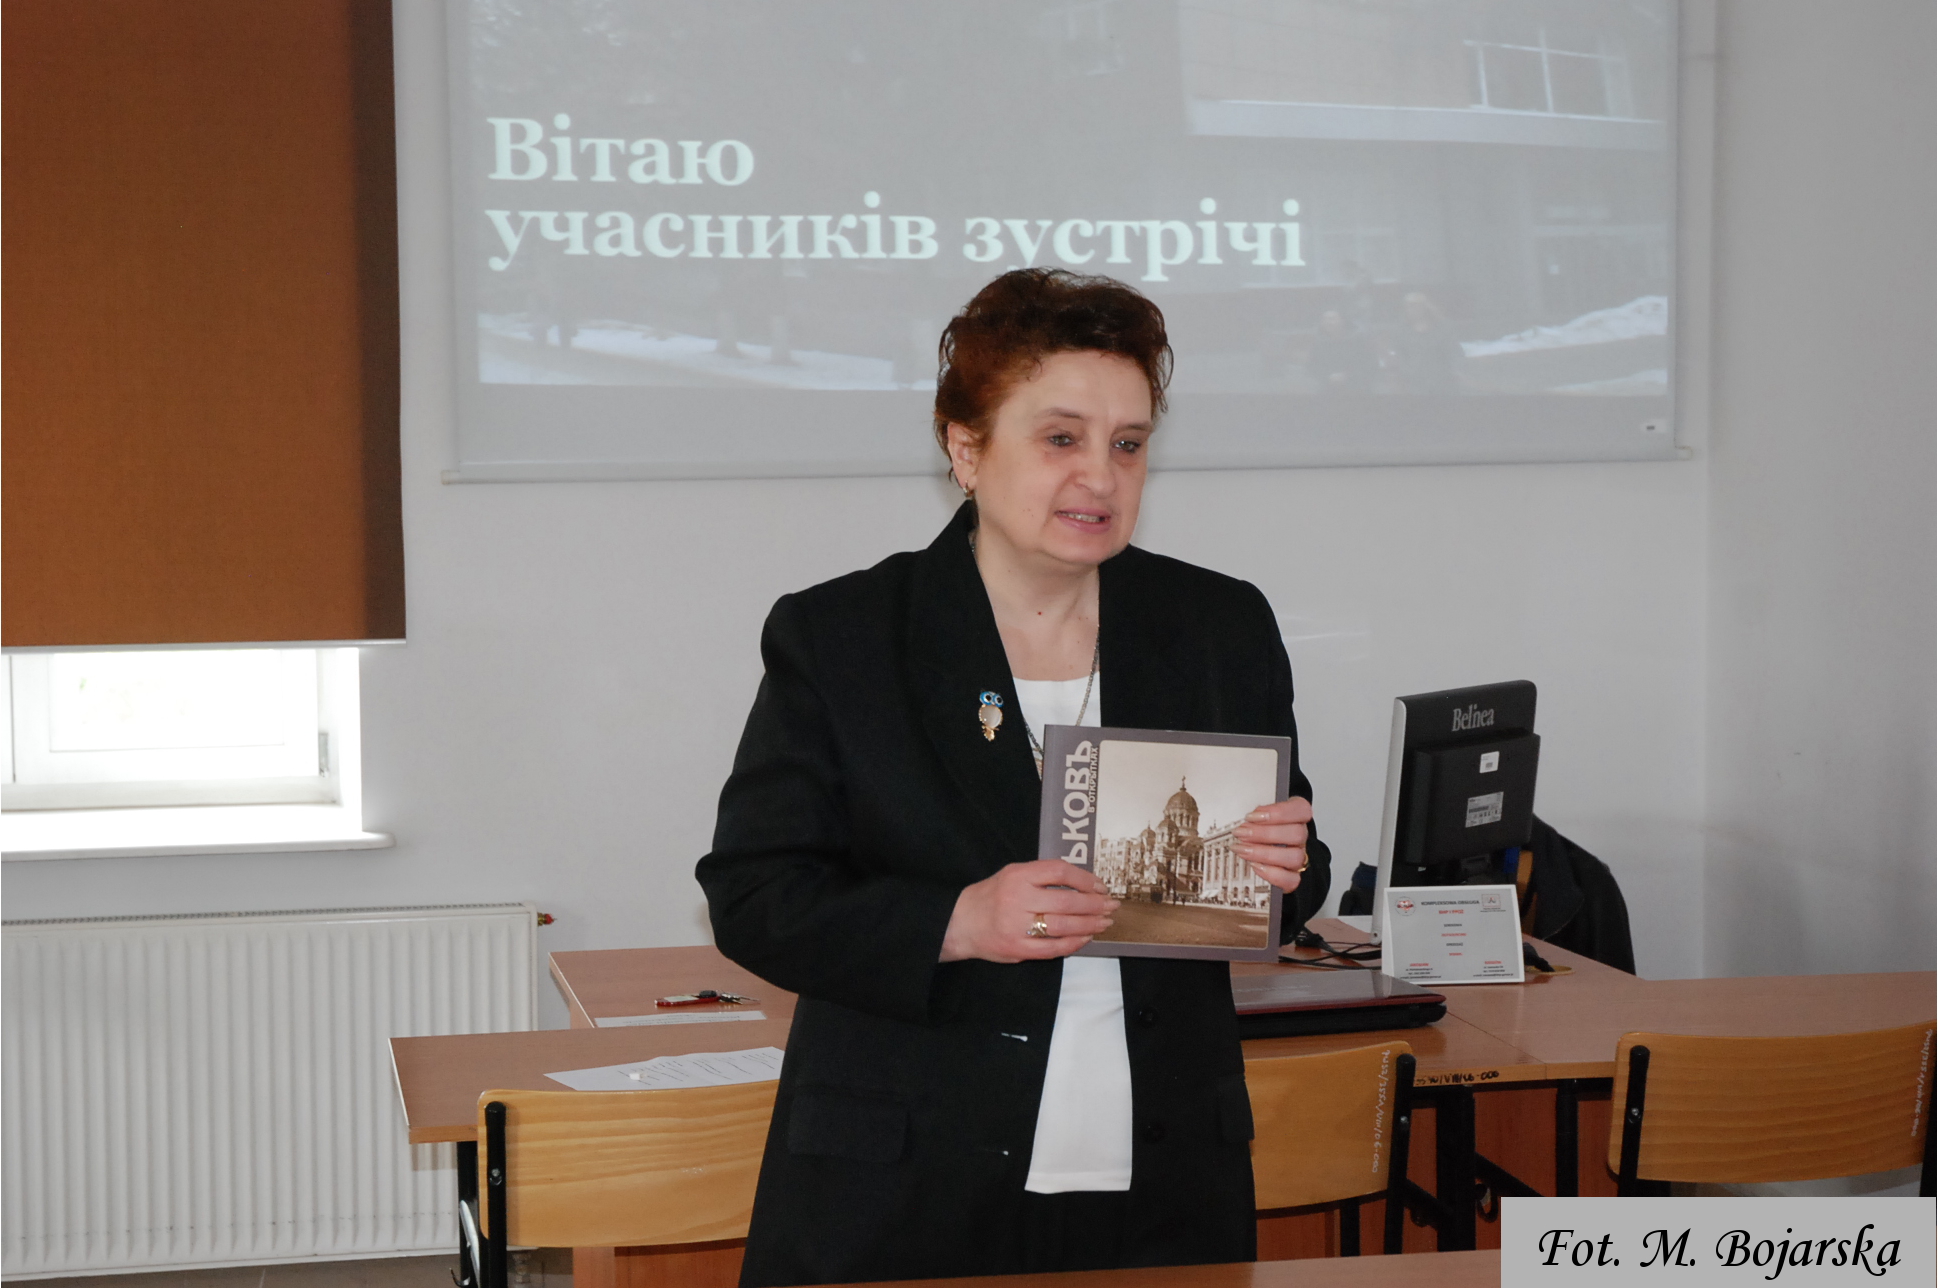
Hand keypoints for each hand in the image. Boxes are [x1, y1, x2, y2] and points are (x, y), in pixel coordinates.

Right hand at [940, 859, 1119, 963]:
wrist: (960, 923)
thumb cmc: (992, 896)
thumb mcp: (1012, 874)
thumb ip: (1042, 876)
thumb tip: (1084, 883)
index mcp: (1018, 875)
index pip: (1060, 871)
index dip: (1085, 879)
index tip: (1100, 887)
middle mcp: (1018, 898)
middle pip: (1067, 901)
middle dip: (1094, 905)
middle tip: (1111, 906)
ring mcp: (1017, 926)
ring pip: (1063, 926)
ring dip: (1089, 925)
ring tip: (1104, 923)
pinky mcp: (1018, 948)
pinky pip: (1053, 948)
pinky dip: (1074, 944)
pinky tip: (1086, 938)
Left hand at [1235, 797, 1313, 892]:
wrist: (1271, 855)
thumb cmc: (1264, 831)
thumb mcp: (1261, 817)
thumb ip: (1257, 815)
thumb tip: (1248, 819)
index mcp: (1297, 817)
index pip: (1301, 810)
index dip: (1278, 812)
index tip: (1252, 816)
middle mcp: (1301, 837)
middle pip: (1297, 834)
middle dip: (1264, 834)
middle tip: (1241, 833)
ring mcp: (1299, 857)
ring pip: (1294, 857)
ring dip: (1264, 853)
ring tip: (1242, 849)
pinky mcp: (1294, 877)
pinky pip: (1292, 879)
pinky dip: (1272, 874)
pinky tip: (1255, 866)